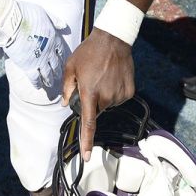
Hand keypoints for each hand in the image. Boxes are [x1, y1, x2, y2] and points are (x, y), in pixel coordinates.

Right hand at [0, 0, 68, 89]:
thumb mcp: (46, 14)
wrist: (14, 22)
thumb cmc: (28, 14)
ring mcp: (40, 61)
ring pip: (48, 74)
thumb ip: (55, 20)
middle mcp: (49, 52)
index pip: (60, 52)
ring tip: (49, 84)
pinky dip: (37, 83)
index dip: (60, 58)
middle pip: (56, 65)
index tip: (60, 62)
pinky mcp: (29, 66)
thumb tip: (63, 25)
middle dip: (57, 72)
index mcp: (54, 39)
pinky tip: (37, 85)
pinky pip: (35, 78)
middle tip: (58, 77)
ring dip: (49, 80)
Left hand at [61, 29, 134, 160]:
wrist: (113, 40)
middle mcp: (106, 97)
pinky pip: (118, 99)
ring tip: (101, 77)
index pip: (88, 123)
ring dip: (103, 96)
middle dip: (91, 102)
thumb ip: (67, 88)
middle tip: (90, 83)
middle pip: (96, 110)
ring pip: (108, 105)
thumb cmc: (89, 52)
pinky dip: (113, 92)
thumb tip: (65, 103)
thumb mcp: (71, 67)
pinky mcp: (130, 92)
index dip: (86, 140)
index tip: (87, 156)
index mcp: (89, 92)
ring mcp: (119, 95)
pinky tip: (111, 77)